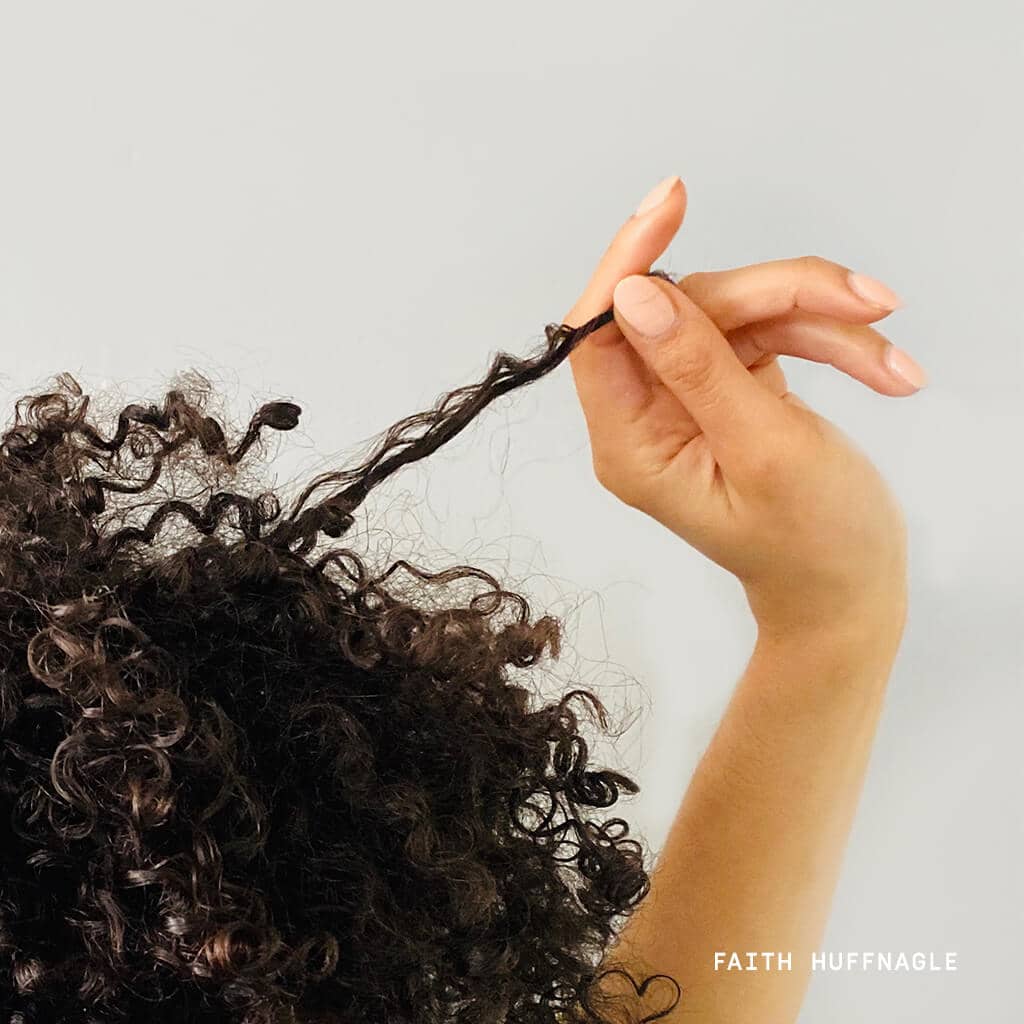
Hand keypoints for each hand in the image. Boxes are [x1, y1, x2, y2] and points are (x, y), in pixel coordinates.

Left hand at [563, 177, 920, 640]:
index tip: (670, 202)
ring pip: (740, 312)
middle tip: (863, 304)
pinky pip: (771, 331)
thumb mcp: (763, 452)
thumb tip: (635, 292)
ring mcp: (691, 397)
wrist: (853, 588)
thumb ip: (699, 369)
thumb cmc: (813, 545)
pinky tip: (885, 367)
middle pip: (689, 309)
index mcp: (631, 443)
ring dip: (821, 321)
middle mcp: (648, 415)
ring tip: (892, 365)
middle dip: (778, 298)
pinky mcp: (732, 384)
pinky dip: (830, 340)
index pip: (599, 335)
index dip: (627, 263)